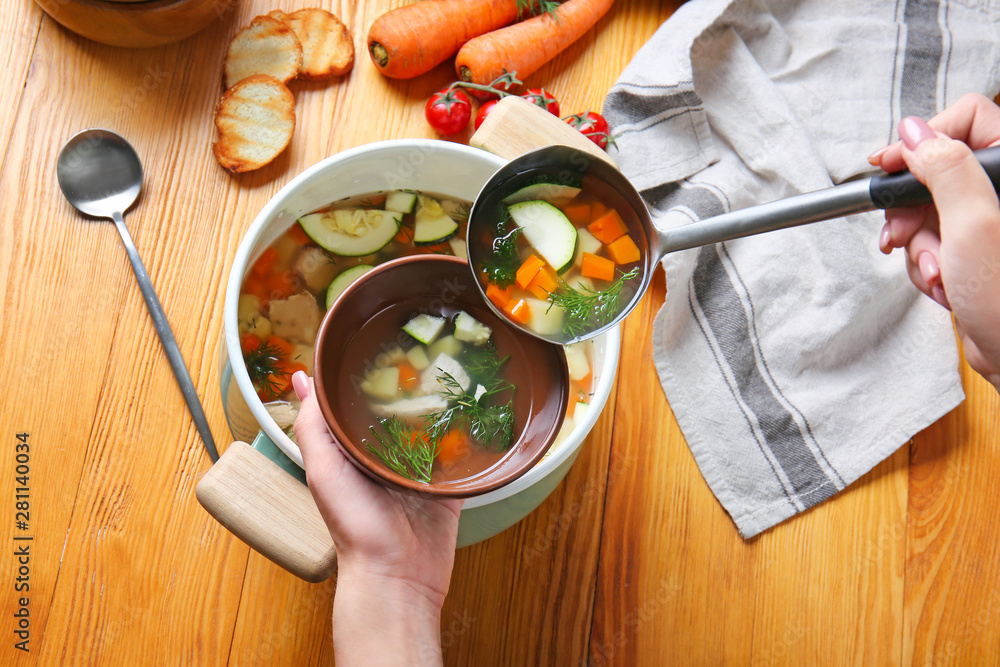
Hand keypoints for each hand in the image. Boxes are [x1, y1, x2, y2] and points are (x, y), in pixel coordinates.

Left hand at [291, 371, 461, 664]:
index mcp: (353, 449)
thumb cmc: (354, 525)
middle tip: (429, 345)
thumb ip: (313, 427)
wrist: (397, 574)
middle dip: (411, 382)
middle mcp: (386, 454)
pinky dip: (470, 433)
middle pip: (400, 408)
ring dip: (444, 403)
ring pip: (434, 425)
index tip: (379, 338)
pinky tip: (479, 407)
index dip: (367, 372)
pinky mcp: (449, 481)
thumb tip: (302, 379)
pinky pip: (463, 452)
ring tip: (458, 367)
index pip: (359, 400)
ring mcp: (420, 467)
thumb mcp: (322, 469)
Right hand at [869, 93, 999, 389]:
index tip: (891, 166)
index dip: (921, 141)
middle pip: (938, 169)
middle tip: (904, 232)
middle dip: (913, 208)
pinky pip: (933, 240)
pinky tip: (942, 283)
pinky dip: (927, 264)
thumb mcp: (973, 224)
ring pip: (930, 209)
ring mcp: (990, 221)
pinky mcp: (977, 249)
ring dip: (919, 245)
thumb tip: (915, 132)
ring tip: (936, 271)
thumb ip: (944, 167)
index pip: (965, 119)